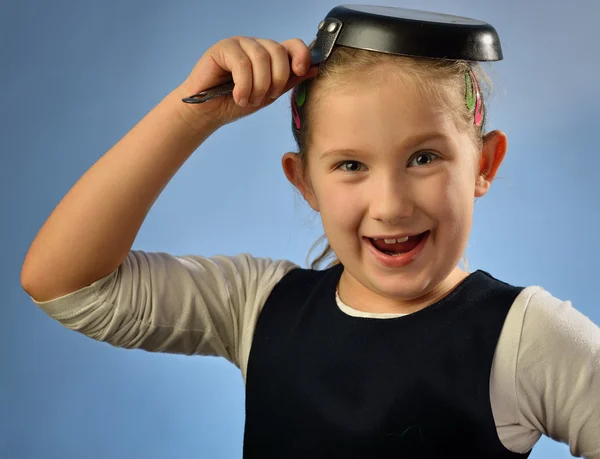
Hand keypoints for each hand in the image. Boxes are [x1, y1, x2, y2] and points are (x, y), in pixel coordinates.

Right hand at [177, 36, 318, 127]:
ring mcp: (240, 44)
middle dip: (276, 79)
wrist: (207, 113)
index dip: (301, 55)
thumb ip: (289, 82)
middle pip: (278, 51)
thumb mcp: (269, 95)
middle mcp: (256, 46)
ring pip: (262, 57)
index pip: (293, 44)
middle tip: (264, 97)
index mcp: (270, 55)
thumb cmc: (236, 104)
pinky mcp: (223, 48)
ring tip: (248, 100)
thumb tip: (315, 69)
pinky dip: (243, 85)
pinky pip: (242, 62)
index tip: (300, 71)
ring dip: (258, 85)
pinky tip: (238, 97)